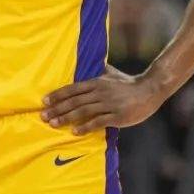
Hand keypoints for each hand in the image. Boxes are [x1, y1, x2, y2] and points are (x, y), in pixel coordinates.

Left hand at [41, 65, 165, 134]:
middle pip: (74, 101)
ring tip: (53, 124)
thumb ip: (98, 70)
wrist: (149, 90)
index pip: (72, 88)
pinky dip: (85, 126)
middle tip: (43, 116)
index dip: (57, 95)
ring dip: (66, 118)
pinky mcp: (117, 116)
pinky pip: (98, 122)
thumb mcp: (111, 73)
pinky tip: (75, 132)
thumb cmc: (128, 83)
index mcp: (97, 82)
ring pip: (83, 111)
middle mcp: (100, 92)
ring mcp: (108, 104)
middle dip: (57, 108)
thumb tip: (89, 61)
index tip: (44, 101)